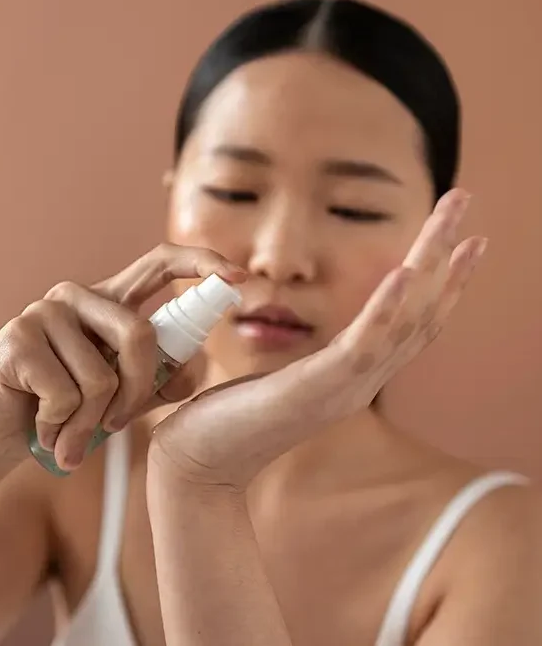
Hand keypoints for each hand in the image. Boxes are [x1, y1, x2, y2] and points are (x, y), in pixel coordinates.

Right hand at [0, 244, 245, 472]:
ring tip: (68, 432)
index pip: (162, 263)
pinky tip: (42, 427)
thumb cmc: (65, 409)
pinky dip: (61, 427)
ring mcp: (44, 311)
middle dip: (139, 391)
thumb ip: (160, 380)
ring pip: (101, 375)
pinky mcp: (16, 337)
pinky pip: (66, 394)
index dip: (204, 264)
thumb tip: (199, 367)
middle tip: (116, 425)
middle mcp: (78, 295)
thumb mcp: (122, 395)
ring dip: (90, 421)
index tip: (242, 278)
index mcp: (109, 301)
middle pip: (140, 333)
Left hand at [149, 189, 485, 489]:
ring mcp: (342, 388)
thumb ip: (306, 362)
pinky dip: (385, 308)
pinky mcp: (315, 390)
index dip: (439, 281)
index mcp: (349, 377)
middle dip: (446, 255)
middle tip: (464, 199)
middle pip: (418, 313)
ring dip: (432, 267)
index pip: (407, 324)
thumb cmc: (230, 420)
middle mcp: (358, 382)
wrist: (198, 464)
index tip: (458, 240)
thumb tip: (304, 337)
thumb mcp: (278, 382)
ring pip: (403, 321)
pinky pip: (361, 344)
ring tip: (458, 222)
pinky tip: (405, 272)